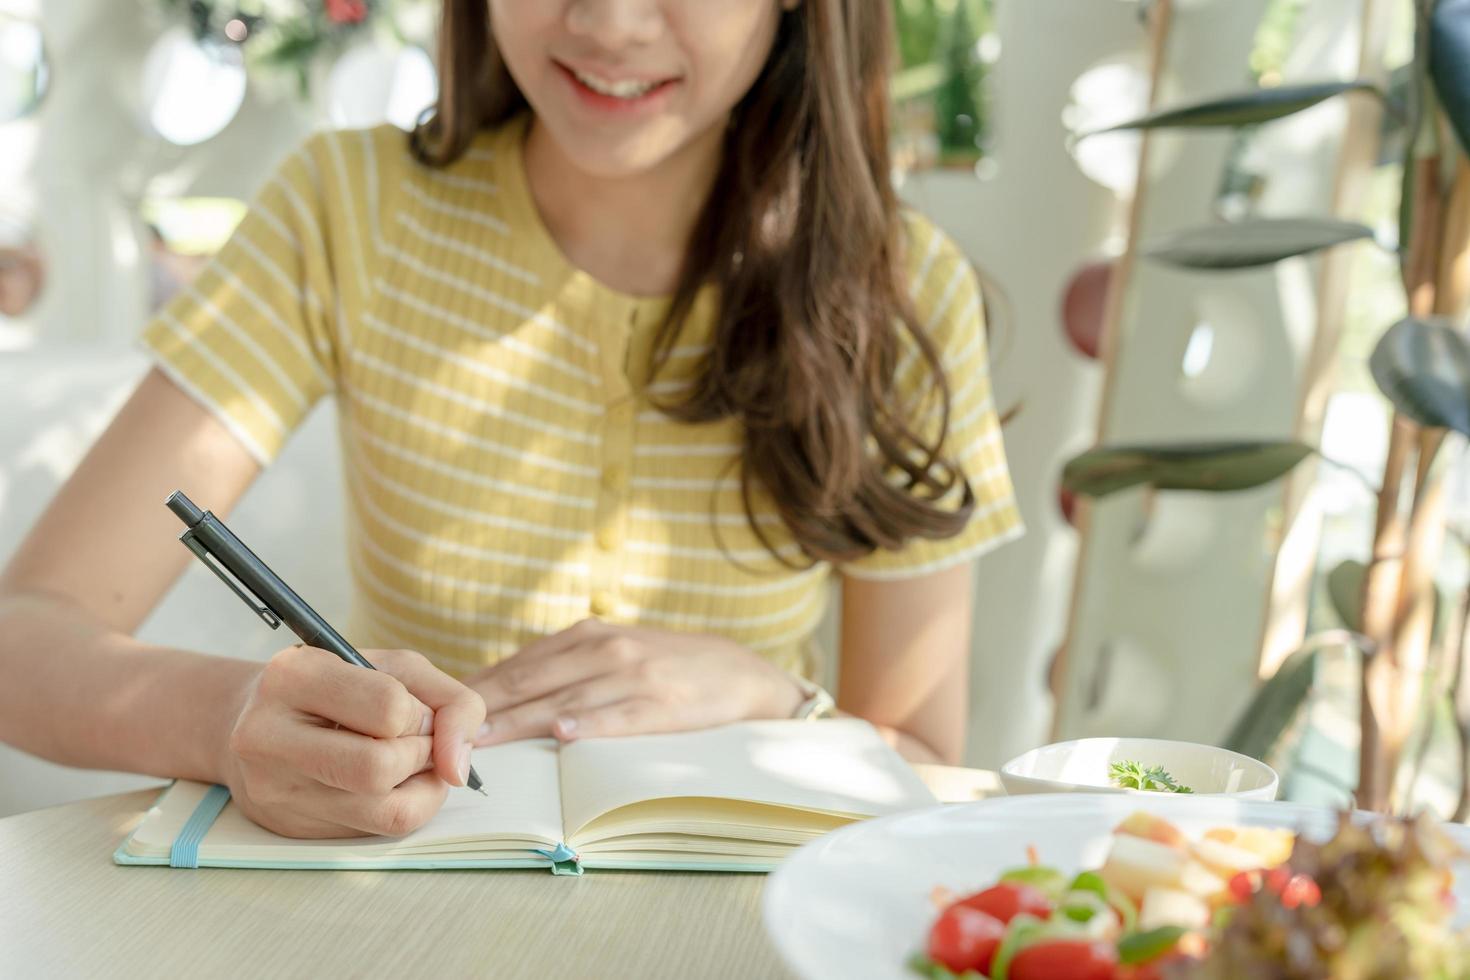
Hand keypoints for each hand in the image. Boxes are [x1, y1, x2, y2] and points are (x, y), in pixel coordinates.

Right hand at [218, 646, 486, 838]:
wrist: (258, 721)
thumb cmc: (341, 687)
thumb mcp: (398, 669)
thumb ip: (451, 702)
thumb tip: (458, 768)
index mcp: (293, 676)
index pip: (388, 708)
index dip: (423, 716)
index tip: (418, 713)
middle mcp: (268, 734)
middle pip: (379, 768)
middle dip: (422, 756)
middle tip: (420, 743)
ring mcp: (272, 788)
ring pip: (384, 812)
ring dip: (422, 788)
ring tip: (412, 764)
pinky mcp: (287, 826)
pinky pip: (374, 833)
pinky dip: (404, 808)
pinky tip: (392, 786)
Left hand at [466, 619, 805, 745]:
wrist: (738, 671)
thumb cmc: (665, 666)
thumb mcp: (612, 652)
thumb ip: (562, 667)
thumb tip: (497, 694)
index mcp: (587, 635)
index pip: (518, 664)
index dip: (475, 688)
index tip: (435, 712)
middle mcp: (604, 649)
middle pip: (531, 680)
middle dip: (482, 707)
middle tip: (440, 732)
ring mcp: (633, 676)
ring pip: (565, 700)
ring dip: (520, 721)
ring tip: (481, 740)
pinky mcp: (663, 704)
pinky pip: (620, 716)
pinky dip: (591, 724)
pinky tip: (565, 734)